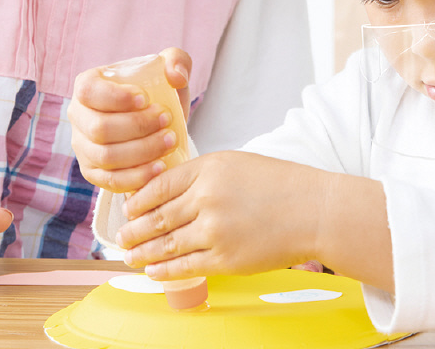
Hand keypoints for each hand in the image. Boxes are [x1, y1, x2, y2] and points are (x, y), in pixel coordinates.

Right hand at [69, 47, 191, 192]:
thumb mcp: (170, 69)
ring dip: (141, 151)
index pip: (89, 92)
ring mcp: (83, 147)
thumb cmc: (158, 93)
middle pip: (99, 129)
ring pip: (105, 156)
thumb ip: (177, 60)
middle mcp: (78, 116)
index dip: (116, 98)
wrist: (158, 125)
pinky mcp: (93, 172)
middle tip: (166, 120)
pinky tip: (160, 166)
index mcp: (87, 85)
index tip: (146, 99)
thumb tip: (175, 76)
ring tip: (169, 141)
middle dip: (137, 126)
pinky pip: (110, 181)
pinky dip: (137, 176)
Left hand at [114, 151, 324, 279]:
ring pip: (165, 245)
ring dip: (142, 253)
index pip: (158, 186)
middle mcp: (206, 198)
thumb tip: (167, 192)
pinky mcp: (225, 259)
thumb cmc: (279, 185)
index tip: (127, 209)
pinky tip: (153, 270)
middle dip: (133, 230)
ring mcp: (214, 230)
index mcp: (207, 170)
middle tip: (121, 237)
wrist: (314, 211)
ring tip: (129, 256)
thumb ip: (201, 175)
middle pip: (156, 217)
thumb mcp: (235, 164)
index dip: (137, 200)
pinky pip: (185, 266)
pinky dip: (164, 270)